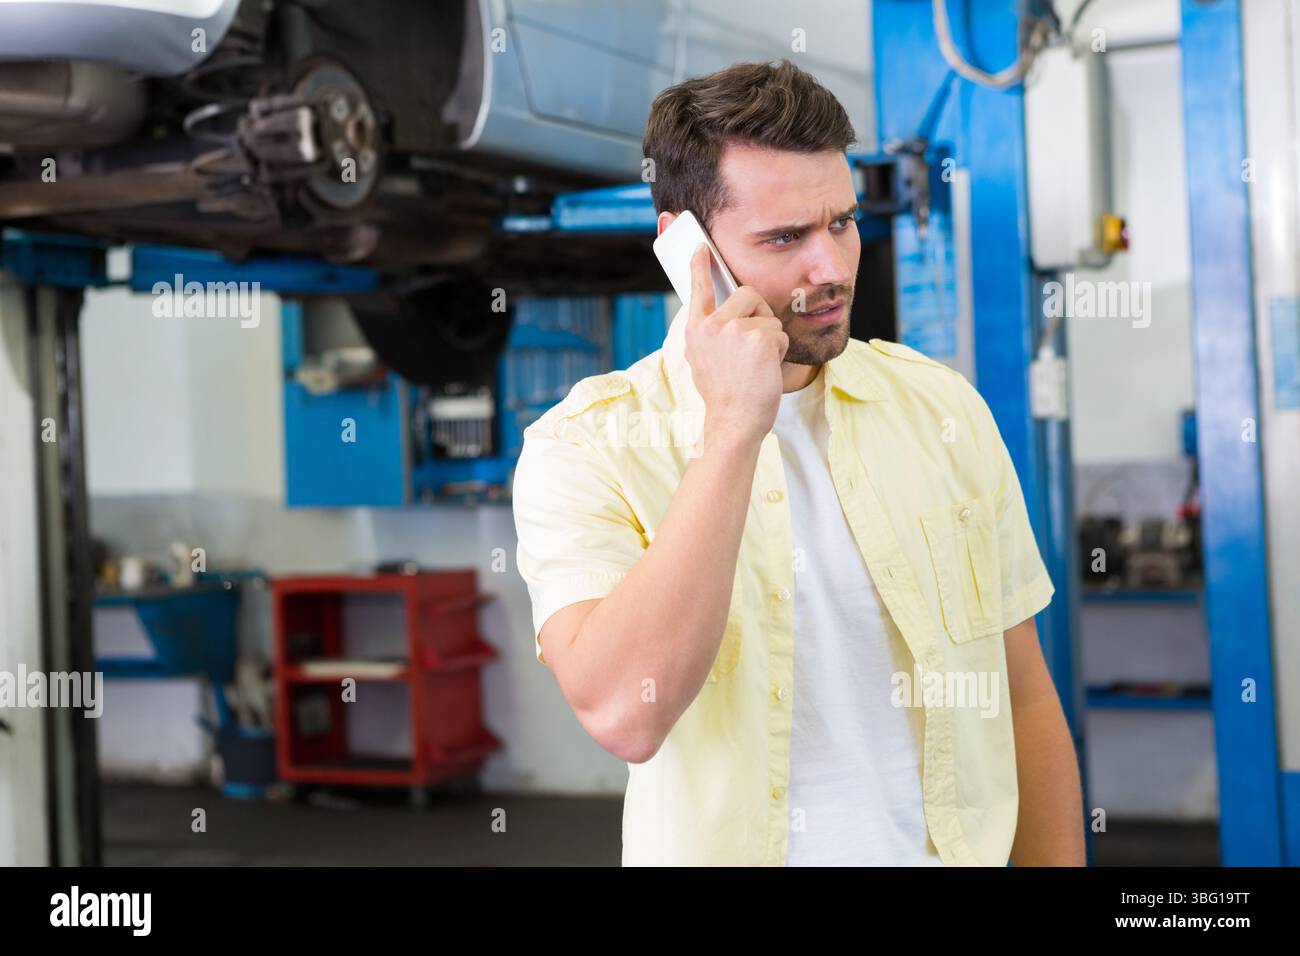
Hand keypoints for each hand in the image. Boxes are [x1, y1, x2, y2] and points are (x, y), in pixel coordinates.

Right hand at [683, 244, 787, 445]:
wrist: (734, 422)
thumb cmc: (725, 395)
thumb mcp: (705, 360)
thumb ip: (711, 334)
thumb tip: (721, 315)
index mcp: (696, 330)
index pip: (698, 289)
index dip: (699, 266)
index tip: (702, 247)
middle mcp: (711, 325)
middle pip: (747, 294)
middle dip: (759, 316)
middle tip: (753, 348)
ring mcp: (734, 330)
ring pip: (767, 318)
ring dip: (770, 340)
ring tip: (755, 366)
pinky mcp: (758, 338)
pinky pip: (779, 334)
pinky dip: (778, 353)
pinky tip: (764, 370)